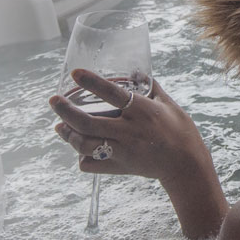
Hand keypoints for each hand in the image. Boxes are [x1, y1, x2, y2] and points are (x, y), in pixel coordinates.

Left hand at [50, 68, 208, 185]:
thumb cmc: (181, 131)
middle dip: (66, 112)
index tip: (75, 73)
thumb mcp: (169, 105)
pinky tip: (80, 149)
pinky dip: (83, 158)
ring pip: (85, 144)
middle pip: (89, 122)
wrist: (186, 164)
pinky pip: (92, 164)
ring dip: (69, 135)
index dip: (92, 82)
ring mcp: (123, 151)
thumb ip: (151, 88)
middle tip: (53, 101)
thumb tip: (137, 71)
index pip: (113, 94)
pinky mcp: (120, 167)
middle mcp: (130, 131)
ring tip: (60, 126)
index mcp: (143, 112)